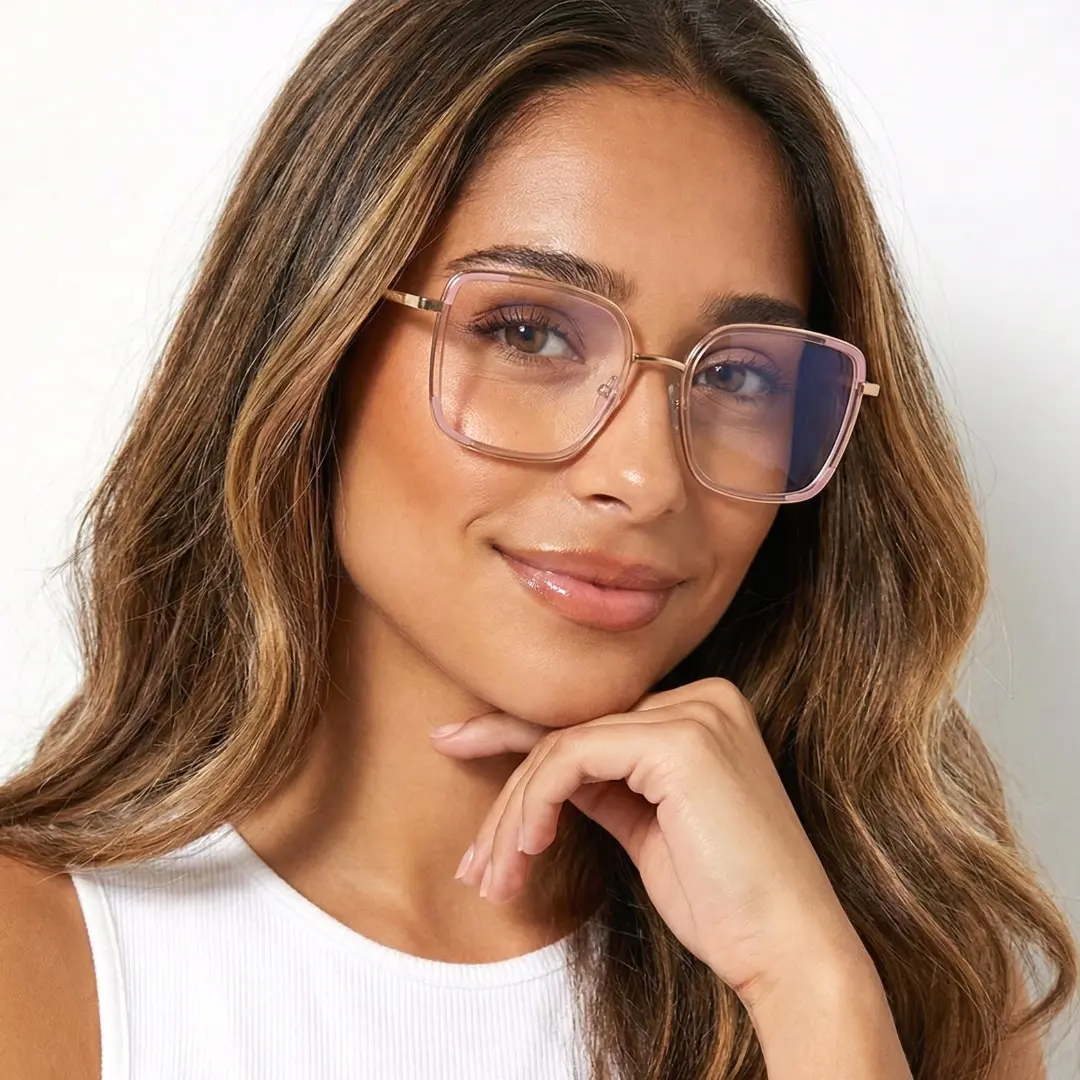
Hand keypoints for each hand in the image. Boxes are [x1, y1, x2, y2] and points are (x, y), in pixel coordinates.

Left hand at [429, 677, 870, 1004]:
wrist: (788, 951)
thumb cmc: (724, 902)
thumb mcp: (647, 828)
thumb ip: (602, 785)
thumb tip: (539, 770)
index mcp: (700, 710)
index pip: (588, 722)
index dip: (513, 742)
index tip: (454, 750)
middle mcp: (701, 698)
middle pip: (570, 732)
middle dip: (506, 795)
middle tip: (470, 861)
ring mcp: (694, 714)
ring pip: (562, 747)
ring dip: (512, 817)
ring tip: (492, 878)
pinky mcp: (680, 742)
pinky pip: (573, 759)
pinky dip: (535, 804)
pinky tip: (525, 849)